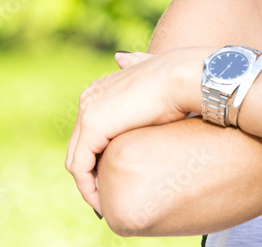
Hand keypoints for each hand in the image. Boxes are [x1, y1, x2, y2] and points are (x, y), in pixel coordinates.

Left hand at [64, 46, 215, 213]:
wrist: (184, 76)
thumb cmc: (179, 78)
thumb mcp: (151, 70)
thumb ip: (133, 64)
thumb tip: (121, 57)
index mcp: (100, 89)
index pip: (89, 132)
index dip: (98, 156)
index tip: (113, 178)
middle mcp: (88, 98)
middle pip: (79, 146)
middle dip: (90, 173)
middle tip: (105, 197)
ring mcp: (88, 112)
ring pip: (76, 160)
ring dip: (88, 185)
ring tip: (104, 204)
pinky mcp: (93, 128)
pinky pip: (81, 168)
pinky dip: (88, 188)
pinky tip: (103, 202)